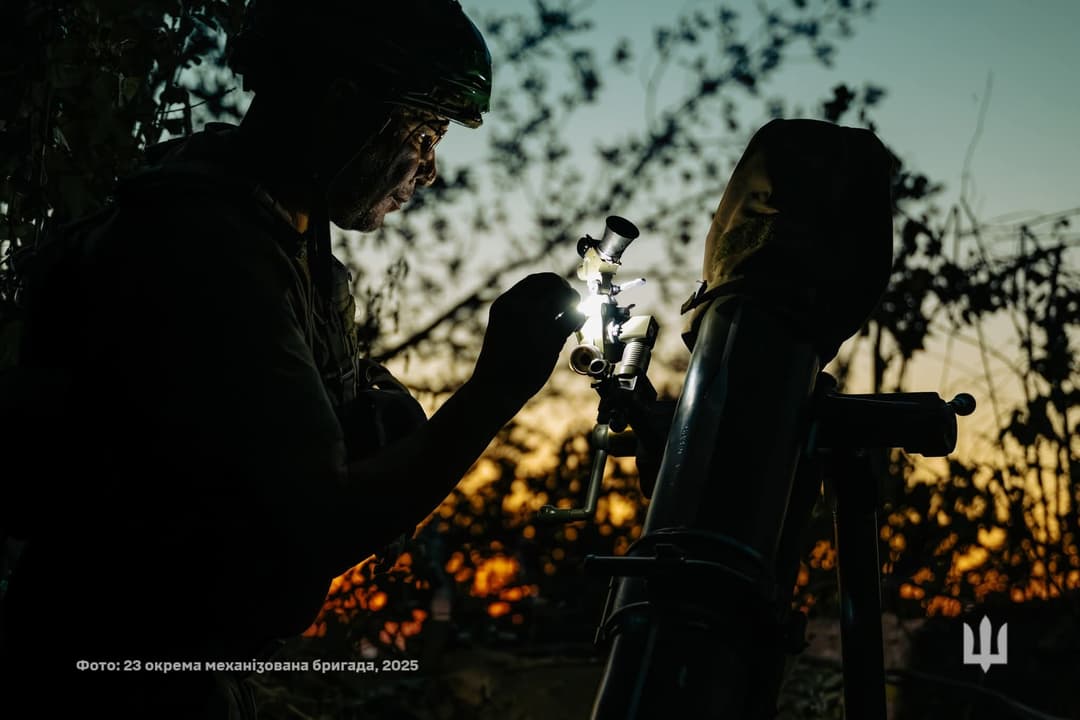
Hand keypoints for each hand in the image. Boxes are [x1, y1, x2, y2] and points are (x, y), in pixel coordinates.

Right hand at [472, 273, 584, 403]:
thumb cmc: (500, 362)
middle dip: (567, 289)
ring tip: (574, 313)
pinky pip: (573, 318)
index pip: (535, 280)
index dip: (553, 282)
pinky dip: (579, 318)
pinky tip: (576, 326)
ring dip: (575, 302)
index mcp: (505, 304)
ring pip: (566, 297)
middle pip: (554, 283)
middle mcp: (520, 307)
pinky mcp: (551, 337)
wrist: (495, 388)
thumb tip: (551, 306)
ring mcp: (537, 321)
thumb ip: (522, 314)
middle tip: (572, 300)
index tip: (560, 290)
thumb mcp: (502, 328)